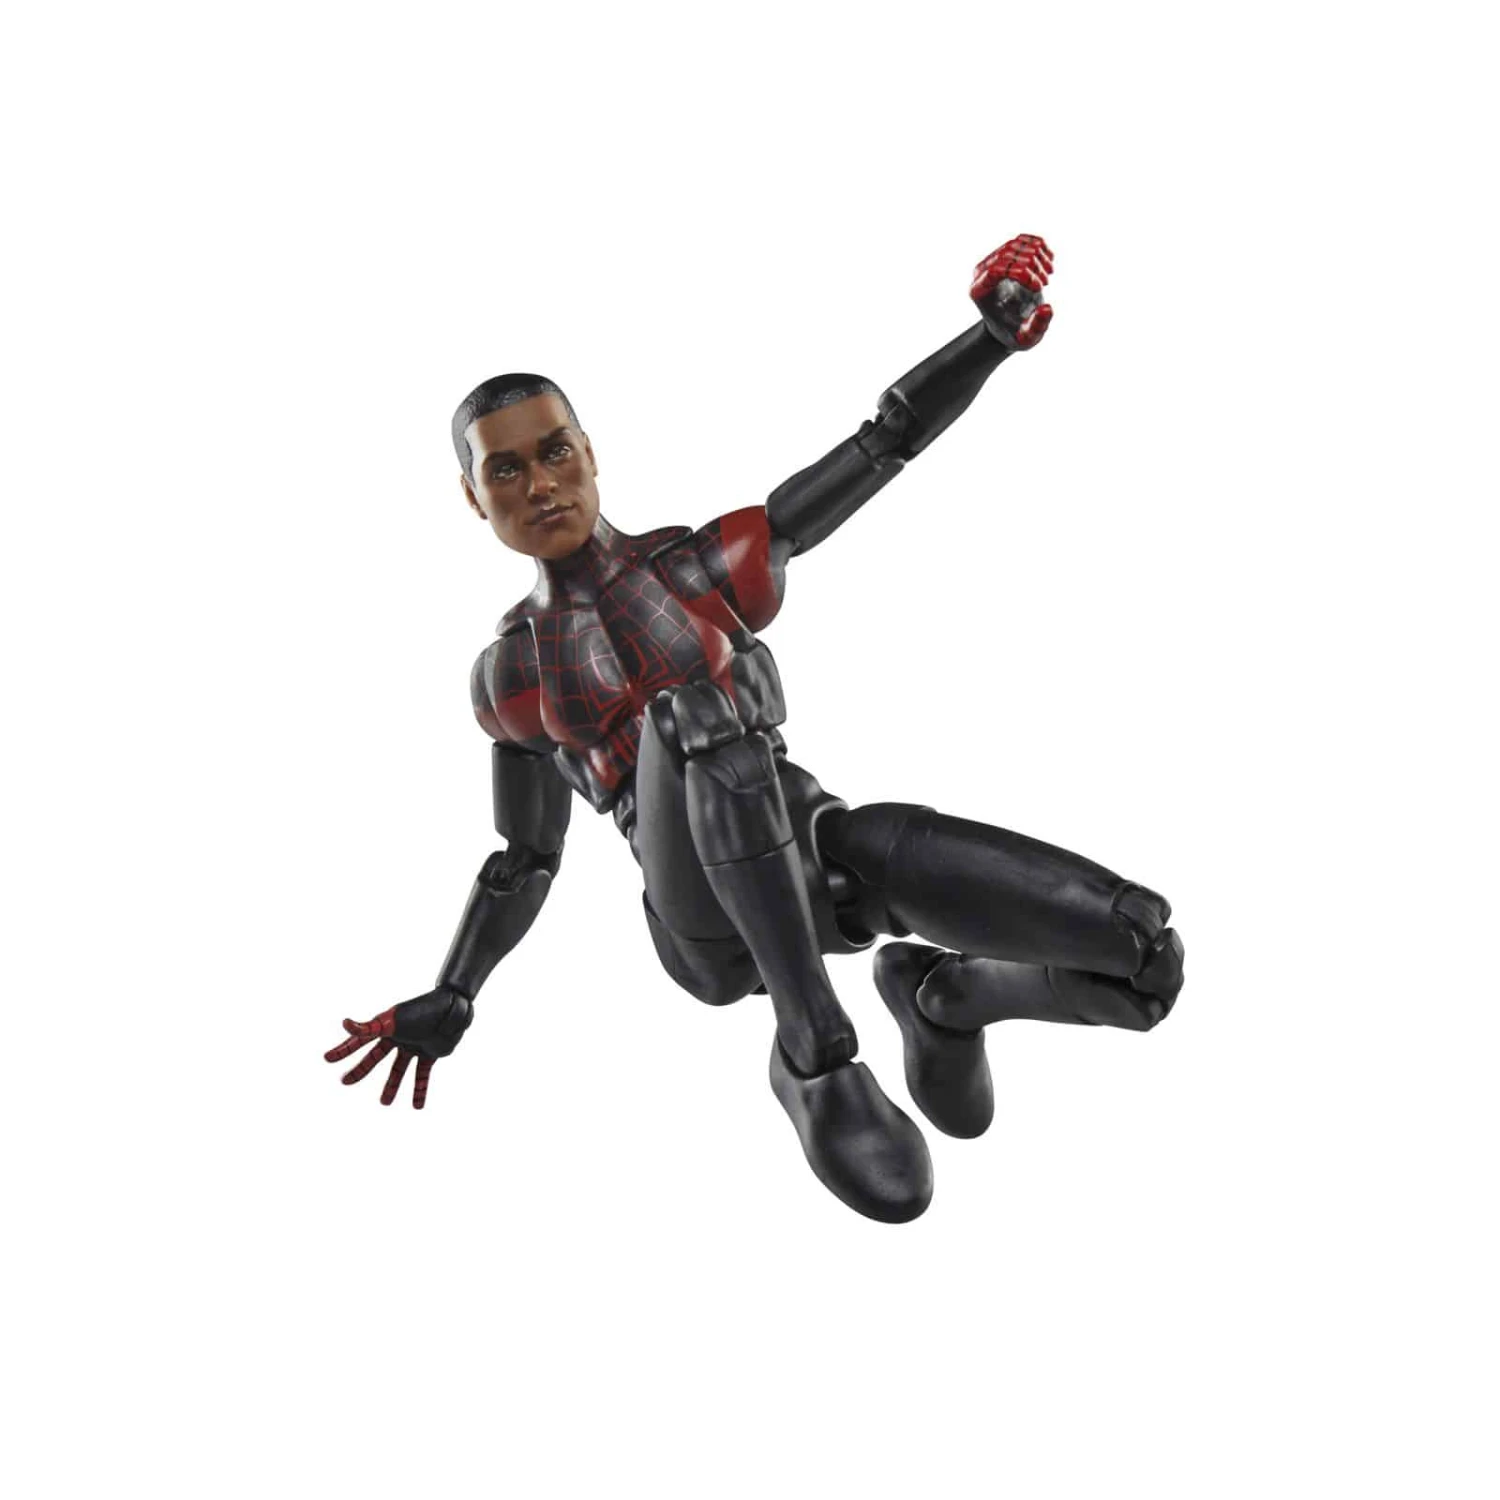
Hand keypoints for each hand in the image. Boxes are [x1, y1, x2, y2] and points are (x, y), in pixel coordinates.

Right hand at [323, 987, 473, 1108]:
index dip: (344, 1050)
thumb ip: (369, 1027)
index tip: (327, 1059)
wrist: (453, 1007)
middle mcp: (399, 1038)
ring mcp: (414, 1046)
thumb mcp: (393, 1021)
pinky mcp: (430, 1054)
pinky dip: (420, 1091)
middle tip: (344, 1082)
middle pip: (375, 1057)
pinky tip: (417, 1107)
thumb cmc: (422, 1010)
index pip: (360, 1040)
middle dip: (361, 1070)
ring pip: (399, 1070)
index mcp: (387, 1027)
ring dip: (392, 1087)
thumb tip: (344, 1024)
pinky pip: (422, 1075)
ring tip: (384, 1103)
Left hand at [970, 235, 1053, 350]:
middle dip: (1032, 266)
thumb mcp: (1026, 338)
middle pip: (1008, 254)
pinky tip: (1048, 263)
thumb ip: (1036, 327)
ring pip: (1017, 244)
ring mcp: (994, 260)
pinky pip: (1024, 240)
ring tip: (1047, 276)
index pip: (996, 269)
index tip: (1038, 287)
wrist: (1010, 327)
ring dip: (1039, 257)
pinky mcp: (1008, 254)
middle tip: (1045, 283)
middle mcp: (982, 272)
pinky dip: (1040, 246)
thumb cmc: (1015, 334)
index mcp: (979, 291)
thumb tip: (1047, 308)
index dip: (1021, 273)